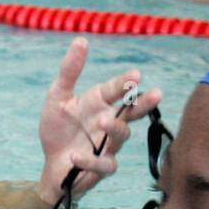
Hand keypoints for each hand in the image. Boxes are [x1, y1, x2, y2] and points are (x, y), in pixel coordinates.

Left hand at [36, 37, 162, 203]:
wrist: (52, 165)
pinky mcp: (102, 168)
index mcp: (100, 102)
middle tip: (156, 94)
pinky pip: (105, 164)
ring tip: (102, 121)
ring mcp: (109, 145)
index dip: (126, 82)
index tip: (136, 75)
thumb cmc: (58, 129)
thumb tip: (82, 40)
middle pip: (133, 112)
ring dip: (114, 127)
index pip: (117, 89)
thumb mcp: (58, 97)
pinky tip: (75, 156)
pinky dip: (90, 160)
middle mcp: (109, 122)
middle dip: (145, 103)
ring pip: (122, 136)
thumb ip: (70, 71)